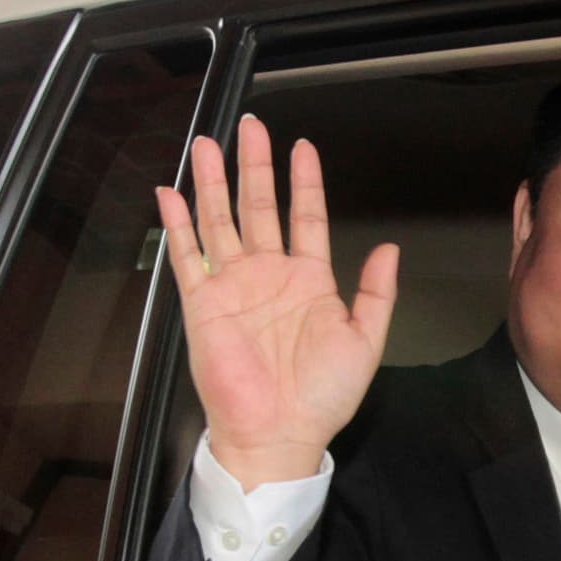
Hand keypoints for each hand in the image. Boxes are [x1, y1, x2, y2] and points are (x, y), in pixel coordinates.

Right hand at [156, 114, 397, 488]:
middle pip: (259, 207)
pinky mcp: (202, 304)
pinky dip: (178, 225)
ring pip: (221, 221)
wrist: (278, 434)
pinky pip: (187, 256)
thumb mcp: (365, 341)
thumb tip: (390, 248)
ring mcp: (234, 287)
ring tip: (207, 143)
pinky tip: (170, 193)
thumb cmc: (323, 397)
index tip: (303, 146)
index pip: (306, 218)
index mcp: (309, 281)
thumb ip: (376, 294)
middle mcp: (269, 276)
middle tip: (250, 126)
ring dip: (213, 183)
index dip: (304, 182)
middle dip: (254, 166)